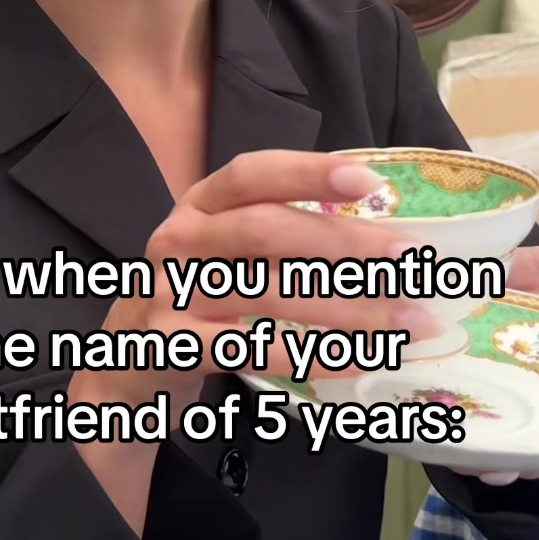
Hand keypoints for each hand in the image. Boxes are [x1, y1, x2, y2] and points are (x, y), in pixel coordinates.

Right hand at [67, 150, 445, 529]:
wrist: (128, 366)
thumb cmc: (201, 298)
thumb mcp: (227, 253)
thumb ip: (285, 234)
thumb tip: (383, 230)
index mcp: (200, 204)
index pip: (252, 174)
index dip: (309, 173)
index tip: (371, 182)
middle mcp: (180, 239)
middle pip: (264, 231)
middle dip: (344, 243)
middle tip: (410, 258)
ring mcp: (171, 293)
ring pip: (267, 294)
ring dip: (347, 309)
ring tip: (406, 319)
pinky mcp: (173, 346)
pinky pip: (254, 350)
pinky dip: (312, 355)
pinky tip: (360, 358)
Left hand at [466, 244, 538, 485]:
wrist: (465, 270)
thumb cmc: (526, 278)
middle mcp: (538, 403)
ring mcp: (496, 408)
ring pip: (507, 453)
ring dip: (506, 463)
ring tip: (503, 463)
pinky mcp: (451, 406)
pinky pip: (458, 441)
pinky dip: (462, 450)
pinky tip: (463, 446)